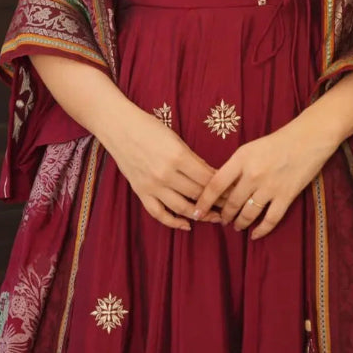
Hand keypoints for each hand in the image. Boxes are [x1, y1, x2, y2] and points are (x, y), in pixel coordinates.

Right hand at [106, 105, 221, 230]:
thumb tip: (211, 175)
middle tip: (230, 206)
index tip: (233, 191)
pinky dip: (173, 222)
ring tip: (214, 217)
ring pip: (181, 208)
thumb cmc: (149, 127)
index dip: (222, 187)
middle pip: (197, 194)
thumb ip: (192, 158)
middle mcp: (166, 174)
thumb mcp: (176, 138)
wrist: (119, 127)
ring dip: (200, 215)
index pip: (207, 178)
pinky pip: (159, 214)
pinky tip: (186, 225)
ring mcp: (152, 186)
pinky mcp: (141, 192)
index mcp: (178, 157)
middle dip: (216, 202)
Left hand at [193, 119, 338, 239]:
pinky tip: (255, 235)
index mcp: (241, 158)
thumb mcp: (251, 148)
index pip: (215, 184)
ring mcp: (270, 187)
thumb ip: (236, 166)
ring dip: (240, 223)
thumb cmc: (278, 140)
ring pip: (248, 213)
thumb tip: (221, 187)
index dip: (204, 201)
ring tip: (237, 226)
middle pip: (231, 202)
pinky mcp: (286, 196)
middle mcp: (252, 174)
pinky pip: (270, 220)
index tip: (196, 212)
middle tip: (221, 220)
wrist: (308, 138)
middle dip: (224, 215)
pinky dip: (261, 230)